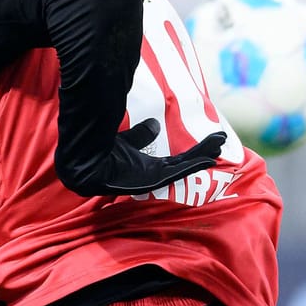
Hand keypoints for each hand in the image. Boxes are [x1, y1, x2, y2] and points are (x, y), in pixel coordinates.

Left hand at [73, 118, 227, 197]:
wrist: (83, 160)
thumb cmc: (99, 152)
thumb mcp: (126, 140)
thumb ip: (141, 134)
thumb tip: (157, 123)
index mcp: (147, 167)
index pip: (178, 160)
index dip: (195, 152)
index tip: (211, 140)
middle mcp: (151, 175)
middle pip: (184, 163)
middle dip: (204, 152)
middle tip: (223, 141)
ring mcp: (150, 180)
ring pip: (182, 168)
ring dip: (201, 157)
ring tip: (220, 148)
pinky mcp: (147, 182)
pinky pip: (174, 175)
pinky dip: (190, 167)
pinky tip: (206, 160)